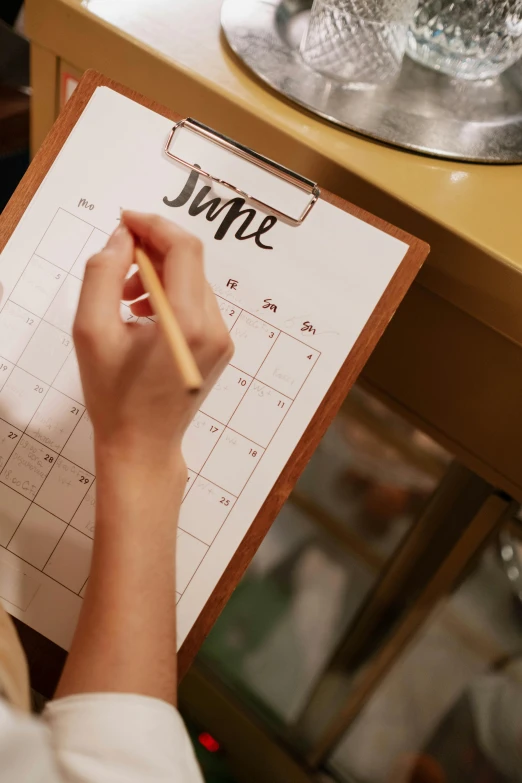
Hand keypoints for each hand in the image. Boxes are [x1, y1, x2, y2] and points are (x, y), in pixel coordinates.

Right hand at [73, 212, 232, 471]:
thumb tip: (123, 238)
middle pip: (191, 263)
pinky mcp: (219, 348)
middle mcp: (214, 328)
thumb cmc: (114, 395)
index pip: (184, 249)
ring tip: (123, 298)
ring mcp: (222, 339)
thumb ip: (103, 274)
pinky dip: (169, 296)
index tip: (124, 221)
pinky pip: (196, 304)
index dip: (153, 225)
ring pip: (192, 282)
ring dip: (157, 275)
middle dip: (152, 251)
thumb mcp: (91, 331)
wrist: (142, 445)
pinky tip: (142, 314)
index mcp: (188, 323)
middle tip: (115, 264)